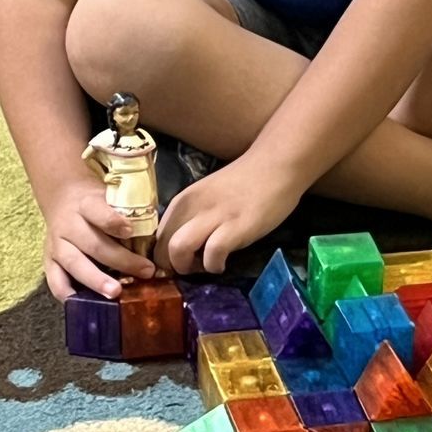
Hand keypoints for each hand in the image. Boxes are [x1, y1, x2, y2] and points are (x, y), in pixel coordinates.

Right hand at [43, 182, 155, 302]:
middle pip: (93, 244)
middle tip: (144, 271)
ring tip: (115, 293)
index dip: (112, 221)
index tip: (130, 231)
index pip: (97, 211)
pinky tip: (84, 305)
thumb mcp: (109, 198)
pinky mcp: (48, 261)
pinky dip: (68, 295)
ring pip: (75, 263)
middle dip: (120, 260)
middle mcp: (68, 225)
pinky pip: (55, 281)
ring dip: (96, 280)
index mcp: (86, 204)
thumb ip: (127, 214)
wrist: (63, 198)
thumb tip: (155, 238)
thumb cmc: (96, 204)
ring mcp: (56, 244)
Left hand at [155, 157, 301, 275]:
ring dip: (188, 268)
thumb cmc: (244, 182)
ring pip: (178, 249)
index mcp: (182, 201)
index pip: (155, 237)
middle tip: (193, 268)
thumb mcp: (207, 197)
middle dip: (173, 267)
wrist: (276, 164)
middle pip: (161, 248)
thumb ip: (192, 217)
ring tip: (205, 266)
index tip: (179, 263)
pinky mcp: (236, 227)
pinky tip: (223, 263)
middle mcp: (191, 207)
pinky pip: (212, 255)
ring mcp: (213, 216)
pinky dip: (214, 266)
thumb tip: (181, 246)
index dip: (163, 257)